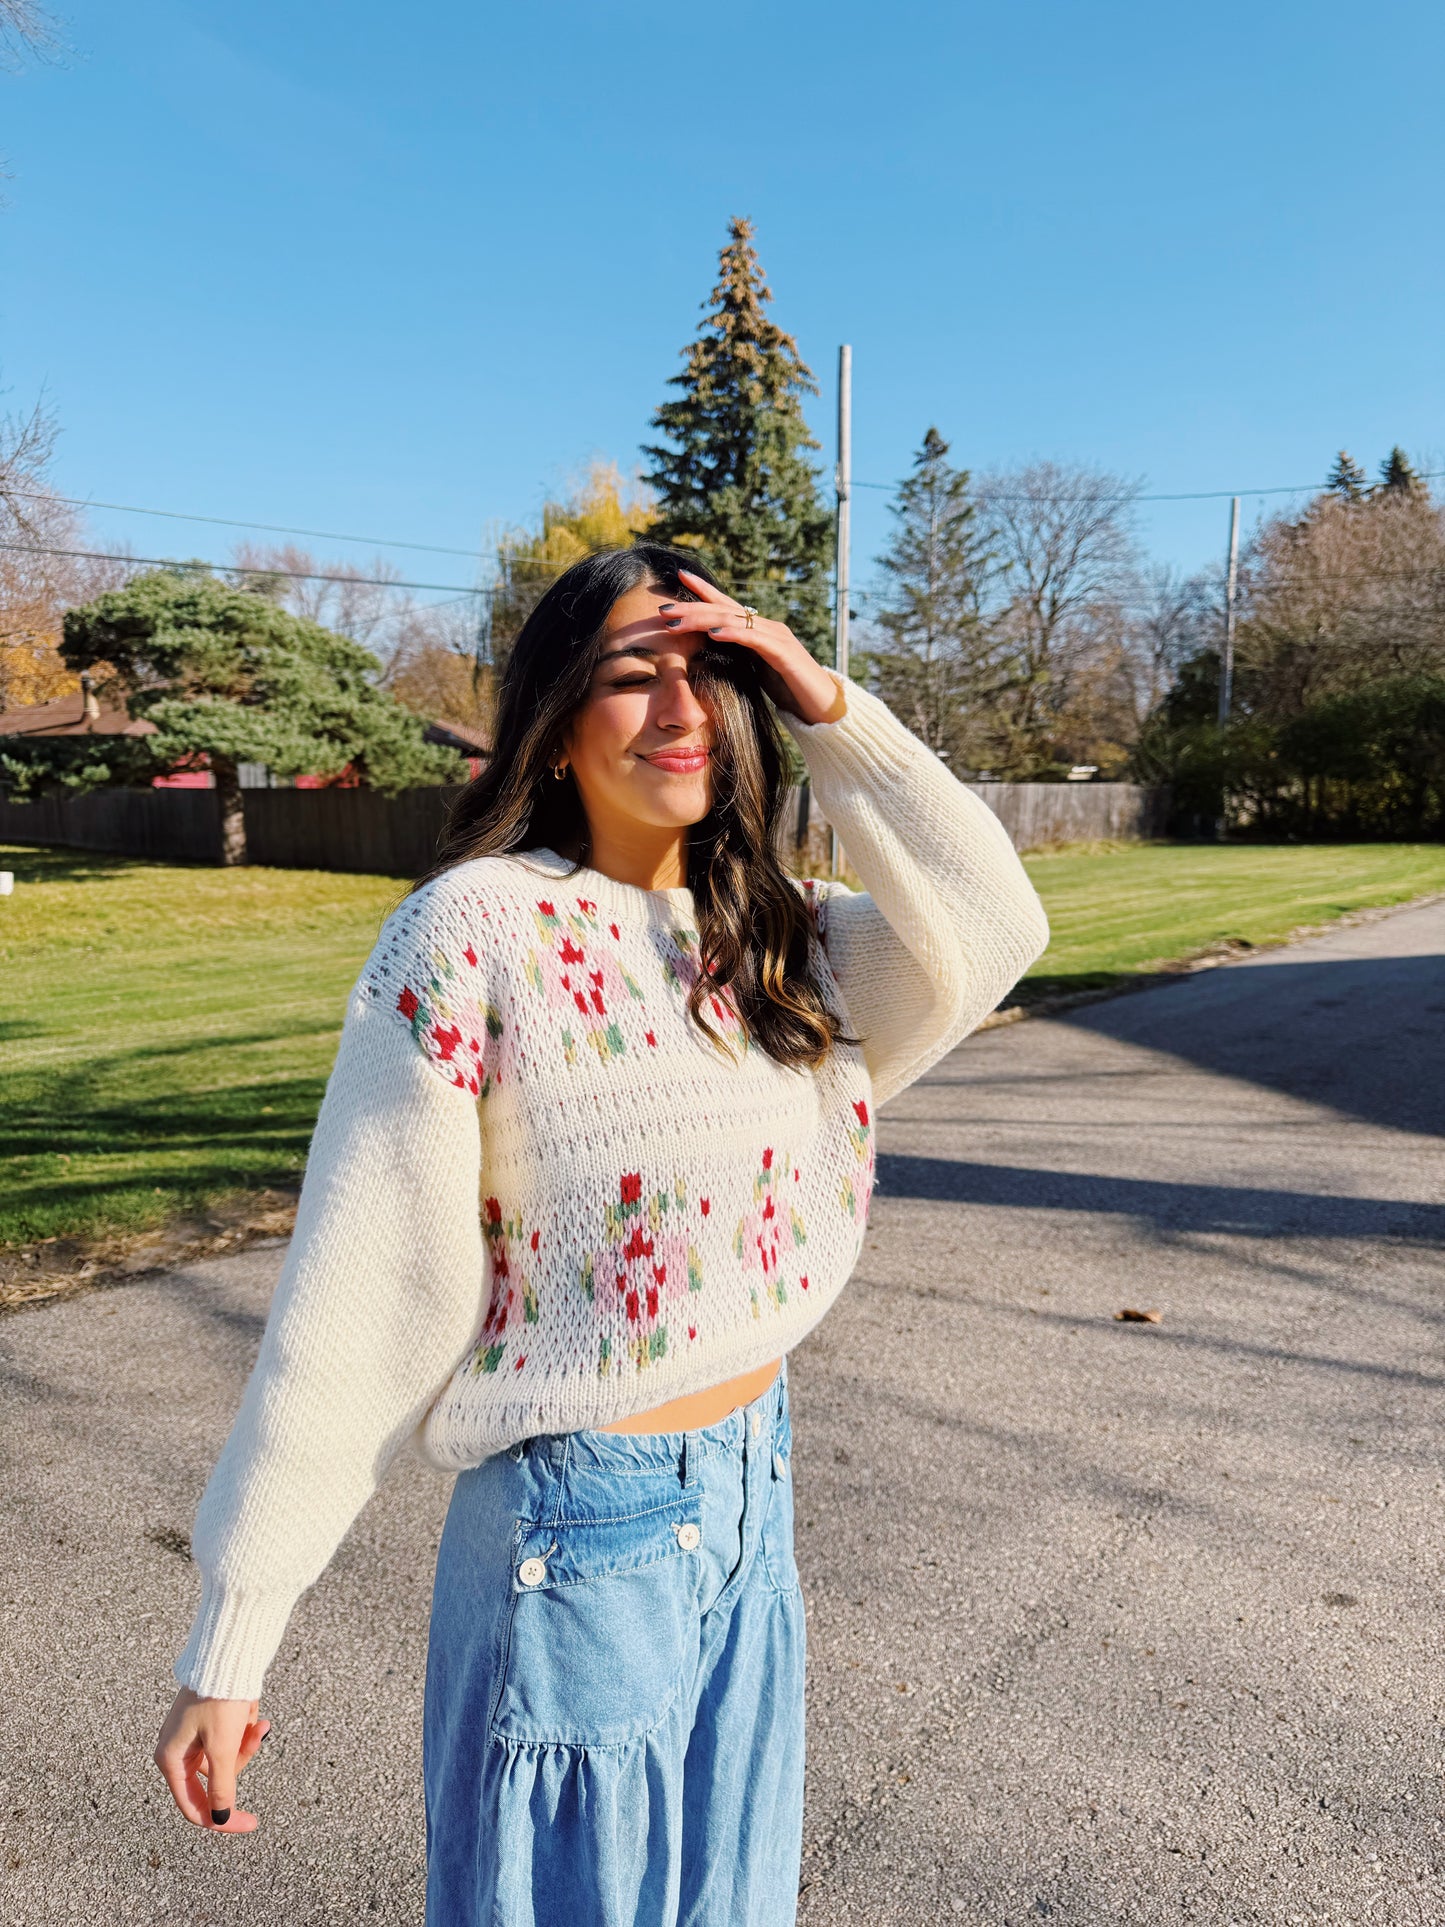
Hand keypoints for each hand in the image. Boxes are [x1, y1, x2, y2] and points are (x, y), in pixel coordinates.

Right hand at [154, 1687, 269, 1833]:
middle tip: (256, 1736)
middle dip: (239, 1758)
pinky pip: (229, 1738)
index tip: (251, 1823)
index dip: (222, 1819)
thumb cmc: (218, 1699)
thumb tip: (220, 1819)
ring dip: (244, 1741)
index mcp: (171, 1759)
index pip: (194, 1806)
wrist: (226, 1653)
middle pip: (214, 1778)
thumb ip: (222, 1788)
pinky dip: (243, 1729)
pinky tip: (251, 1709)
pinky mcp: (207, 1721)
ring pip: (225, 1757)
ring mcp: (192, 1735)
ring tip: (257, 1719)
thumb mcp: (223, 1748)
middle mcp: (177, 1749)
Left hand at [660, 570, 846, 726]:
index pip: (726, 606)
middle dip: (691, 608)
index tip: (678, 576)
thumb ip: (737, 660)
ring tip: (676, 622)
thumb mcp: (755, 674)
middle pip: (723, 611)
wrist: (823, 709)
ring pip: (734, 621)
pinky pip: (755, 639)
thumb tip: (709, 658)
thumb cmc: (790, 692)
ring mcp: (777, 637)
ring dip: (702, 620)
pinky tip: (713, 634)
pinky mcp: (785, 654)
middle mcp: (767, 628)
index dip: (703, 590)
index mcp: (758, 632)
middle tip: (662, 608)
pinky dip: (733, 635)